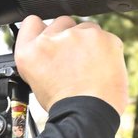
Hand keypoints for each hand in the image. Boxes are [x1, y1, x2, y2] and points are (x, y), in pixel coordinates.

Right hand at [13, 15, 127, 115]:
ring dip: (88, 42)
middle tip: (74, 61)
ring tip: (90, 68)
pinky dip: (107, 50)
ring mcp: (77, 35)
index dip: (42, 30)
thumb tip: (53, 47)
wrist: (88, 115)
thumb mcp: (37, 80)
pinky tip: (103, 68)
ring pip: (85, 28)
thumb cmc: (64, 105)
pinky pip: (106, 37)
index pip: (32, 22)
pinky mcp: (102, 37)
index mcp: (30, 51)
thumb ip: (42, 56)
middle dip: (68, 37)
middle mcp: (51, 39)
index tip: (51, 39)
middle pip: (61, 22)